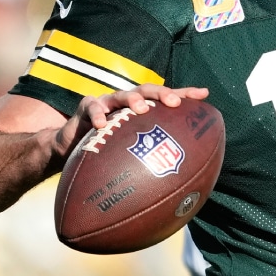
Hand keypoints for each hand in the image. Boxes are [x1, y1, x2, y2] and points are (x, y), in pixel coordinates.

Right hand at [51, 83, 209, 159]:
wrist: (71, 148)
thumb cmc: (107, 151)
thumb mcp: (131, 155)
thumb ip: (151, 161)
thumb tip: (183, 185)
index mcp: (143, 110)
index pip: (168, 98)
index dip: (186, 94)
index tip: (204, 95)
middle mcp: (128, 102)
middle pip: (148, 90)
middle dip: (162, 93)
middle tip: (173, 103)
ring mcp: (108, 102)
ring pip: (122, 94)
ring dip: (133, 99)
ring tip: (142, 108)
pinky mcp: (87, 105)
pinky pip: (92, 106)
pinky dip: (97, 114)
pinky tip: (102, 124)